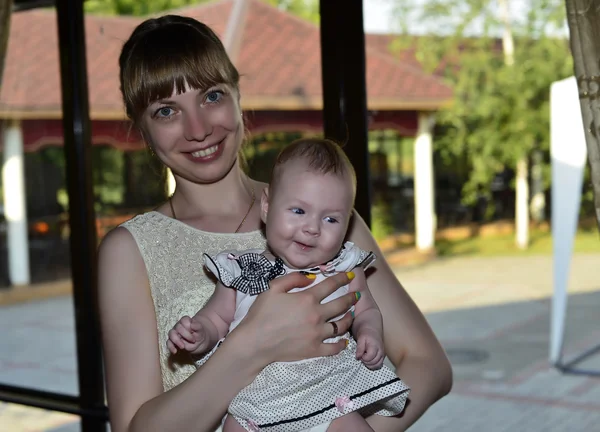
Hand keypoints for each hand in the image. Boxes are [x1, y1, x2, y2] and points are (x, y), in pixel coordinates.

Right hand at [167, 315, 207, 354]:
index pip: (184, 320)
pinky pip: (168, 342)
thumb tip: (192, 324)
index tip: (195, 333)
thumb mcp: (201, 330)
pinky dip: (171, 347)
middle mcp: (178, 325)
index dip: (189, 327)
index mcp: (186, 321)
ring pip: (171, 334)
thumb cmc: (199, 333)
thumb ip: (197, 326)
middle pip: (178, 327)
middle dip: (185, 335)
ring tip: (183, 347)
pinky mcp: (172, 341)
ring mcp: (174, 333)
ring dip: (176, 341)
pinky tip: (175, 351)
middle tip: (193, 341)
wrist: (199, 341)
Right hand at [229, 271, 360, 366]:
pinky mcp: (314, 350)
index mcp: (307, 299)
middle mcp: (317, 316)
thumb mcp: (273, 288)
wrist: (255, 342)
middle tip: (357, 294)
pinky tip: (344, 341)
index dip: (342, 278)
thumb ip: (293, 279)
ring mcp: (317, 334)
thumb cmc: (261, 314)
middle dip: (351, 297)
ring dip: (349, 318)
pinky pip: (334, 348)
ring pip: (341, 325)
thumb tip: (311, 277)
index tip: (350, 275)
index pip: (330, 285)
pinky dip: (341, 344)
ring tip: (352, 314)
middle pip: (341, 304)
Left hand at [355, 328, 384, 369]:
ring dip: (369, 364)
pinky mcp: (382, 356)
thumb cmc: (365, 333)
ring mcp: (382, 354)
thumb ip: (359, 348)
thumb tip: (358, 357)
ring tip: (365, 358)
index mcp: (375, 346)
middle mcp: (381, 351)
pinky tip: (369, 360)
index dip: (363, 358)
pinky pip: (379, 364)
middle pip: (373, 363)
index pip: (369, 358)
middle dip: (366, 361)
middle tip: (362, 356)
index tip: (359, 354)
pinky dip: (373, 365)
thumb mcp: (360, 338)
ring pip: (377, 365)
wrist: (371, 329)